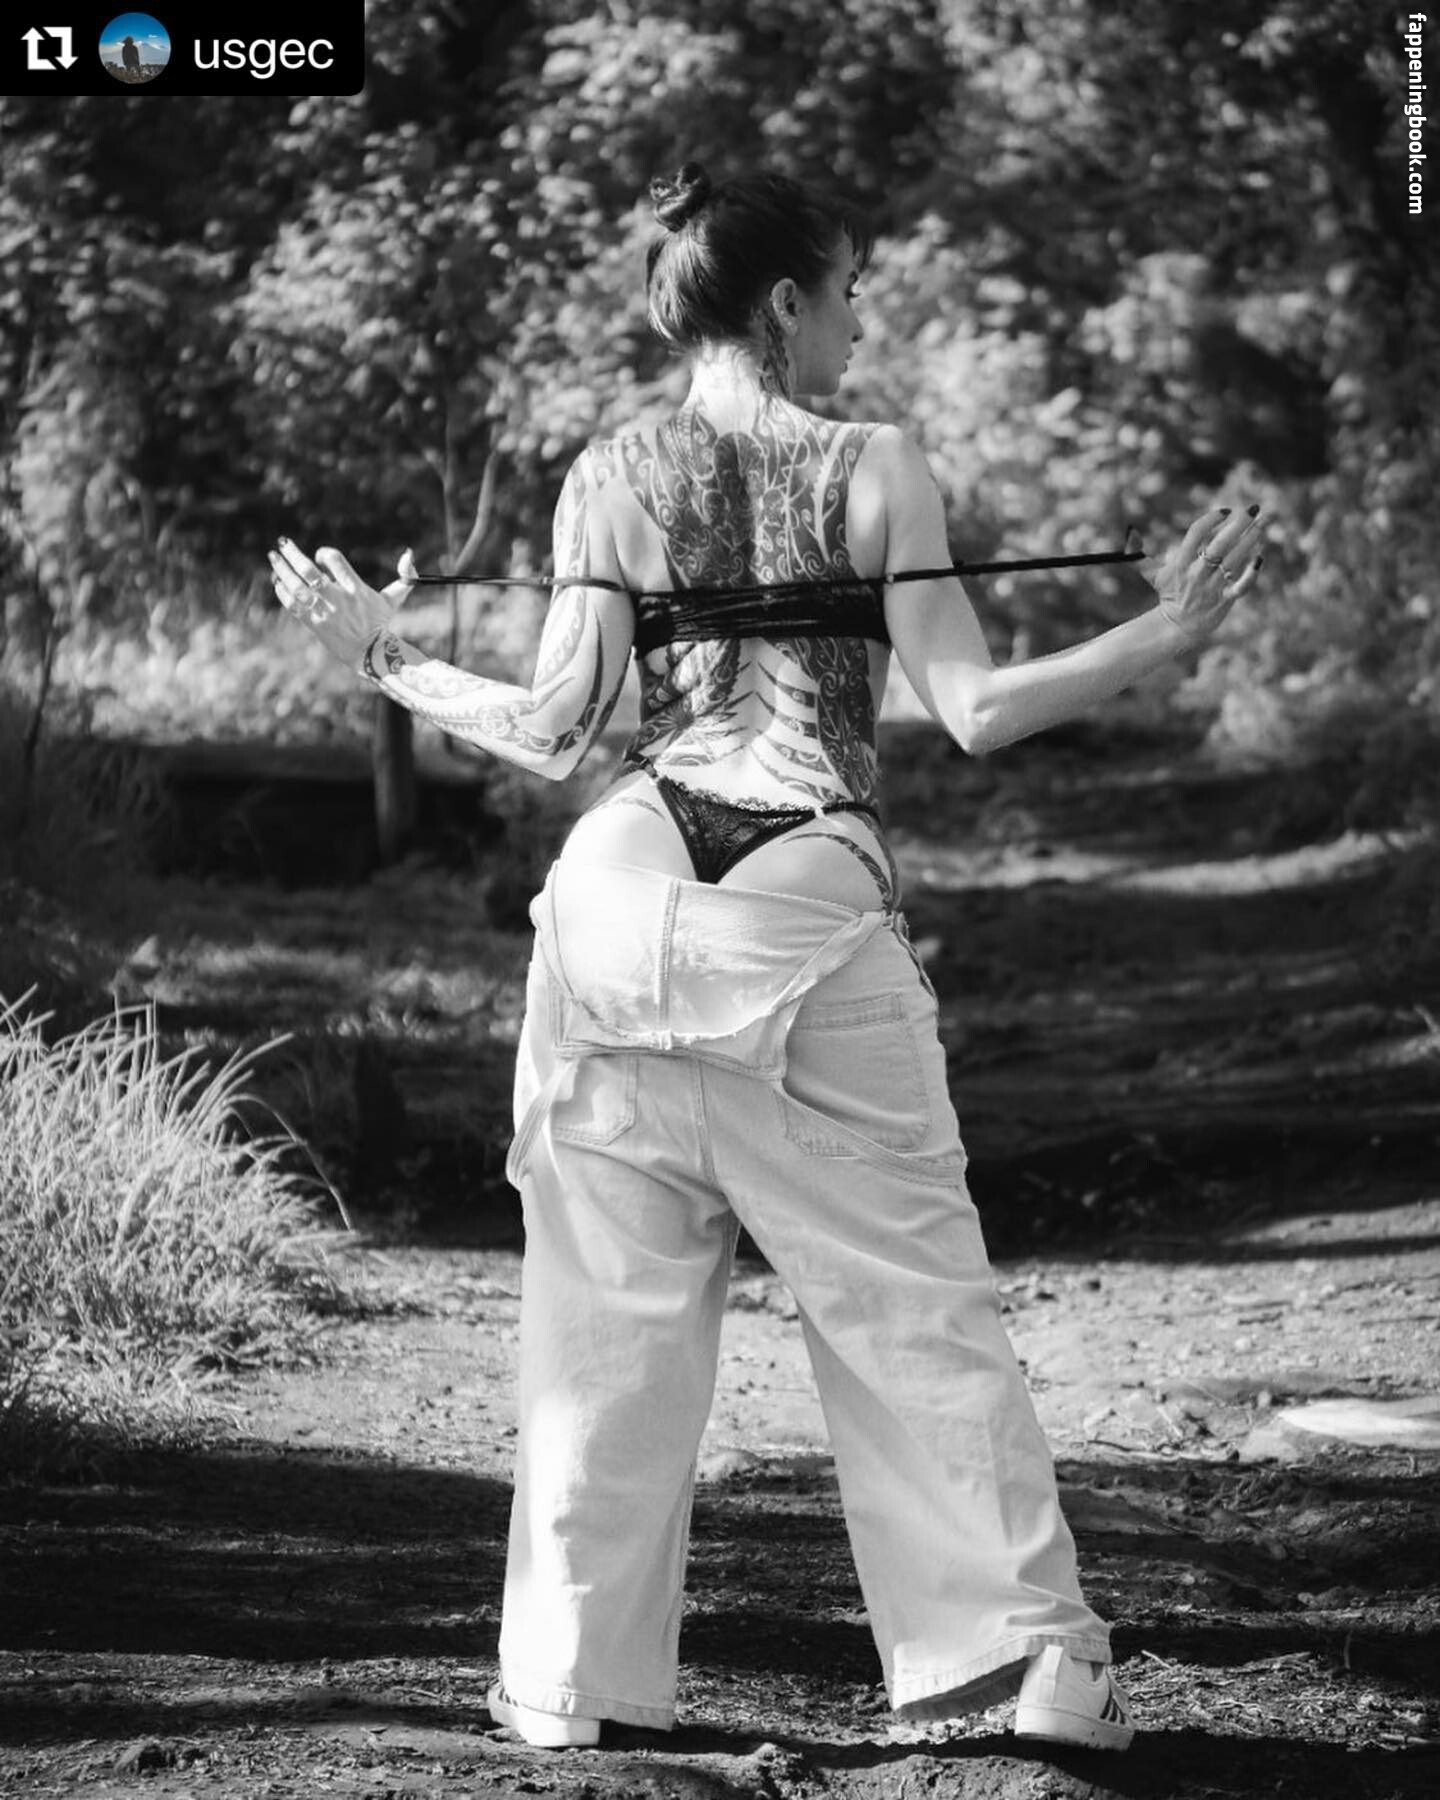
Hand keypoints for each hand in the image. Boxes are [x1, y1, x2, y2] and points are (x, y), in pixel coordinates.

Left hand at [269, 539, 417, 669]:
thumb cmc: (379, 623)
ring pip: (297, 586)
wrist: (368, 653)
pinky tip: (278, 582)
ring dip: (282, 570)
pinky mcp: (314, 623)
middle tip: (282, 544)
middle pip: (309, 570)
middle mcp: (338, 598)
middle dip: (293, 554)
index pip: (334, 560)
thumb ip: (404, 577)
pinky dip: (283, 592)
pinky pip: (293, 604)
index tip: (320, 555)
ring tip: (273, 557)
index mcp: (356, 588)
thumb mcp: (395, 599)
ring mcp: (324, 611)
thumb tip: (410, 553)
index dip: (324, 553)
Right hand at [1135, 506, 1265, 641]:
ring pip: (1233, 560)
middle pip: (1219, 544)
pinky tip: (1260, 558)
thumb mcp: (1151, 574)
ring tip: (1263, 524)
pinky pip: (1241, 585)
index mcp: (1181, 563)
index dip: (1211, 519)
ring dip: (1250, 541)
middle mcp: (1197, 573)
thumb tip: (1129, 532)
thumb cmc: (1168, 595)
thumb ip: (1138, 553)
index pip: (1196, 533)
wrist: (1176, 626)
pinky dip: (1251, 573)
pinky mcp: (1224, 600)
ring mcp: (1211, 587)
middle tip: (1253, 509)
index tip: (1225, 510)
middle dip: (1238, 524)